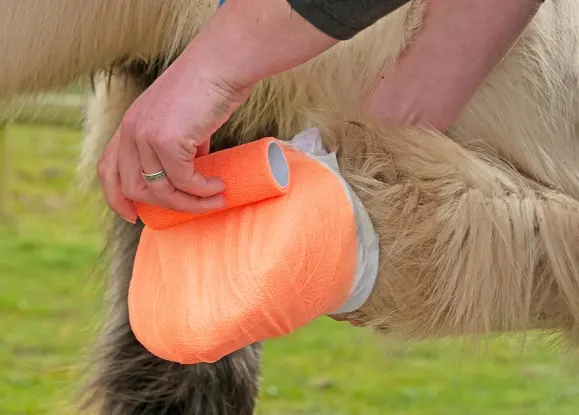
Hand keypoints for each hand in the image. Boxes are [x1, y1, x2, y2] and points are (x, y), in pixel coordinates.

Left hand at [97, 56, 250, 222]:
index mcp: (129, 125)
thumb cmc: (208, 87)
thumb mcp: (181, 119)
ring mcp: (146, 135)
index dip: (116, 198)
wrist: (222, 64)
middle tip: (196, 207)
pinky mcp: (168, 139)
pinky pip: (183, 180)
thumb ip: (179, 144)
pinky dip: (202, 190)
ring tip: (215, 199)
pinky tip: (218, 186)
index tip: (133, 215)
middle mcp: (131, 131)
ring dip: (190, 202)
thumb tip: (193, 168)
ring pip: (160, 189)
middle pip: (134, 188)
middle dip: (166, 206)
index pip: (108, 170)